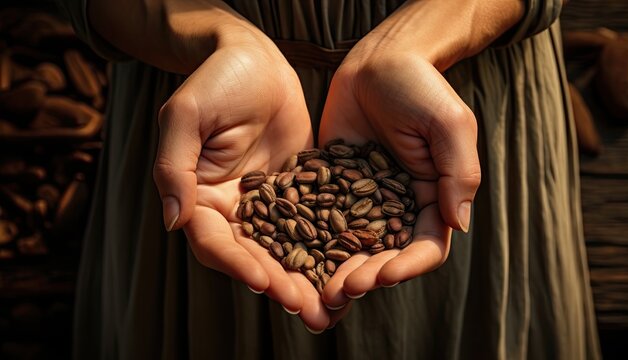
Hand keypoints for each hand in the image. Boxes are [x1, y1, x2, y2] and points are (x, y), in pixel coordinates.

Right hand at [152, 27, 335, 329]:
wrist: (255, 59)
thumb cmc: (215, 80)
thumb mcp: (185, 116)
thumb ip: (174, 168)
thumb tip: (173, 221)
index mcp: (199, 197)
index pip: (214, 242)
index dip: (237, 264)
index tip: (263, 282)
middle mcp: (232, 208)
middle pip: (254, 256)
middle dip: (280, 284)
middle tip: (309, 309)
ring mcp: (268, 202)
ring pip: (286, 248)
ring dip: (307, 278)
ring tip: (333, 307)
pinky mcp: (298, 191)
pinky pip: (314, 223)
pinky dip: (329, 247)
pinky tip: (351, 266)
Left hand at [318, 50, 468, 308]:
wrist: (378, 61)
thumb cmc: (421, 86)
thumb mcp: (450, 123)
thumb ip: (459, 172)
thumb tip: (459, 224)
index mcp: (431, 198)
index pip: (425, 245)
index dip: (407, 266)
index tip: (384, 275)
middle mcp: (397, 206)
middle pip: (384, 254)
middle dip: (366, 275)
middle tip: (341, 290)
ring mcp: (362, 198)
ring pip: (350, 245)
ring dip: (335, 269)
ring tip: (317, 288)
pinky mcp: (331, 185)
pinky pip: (320, 218)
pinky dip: (309, 240)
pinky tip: (291, 255)